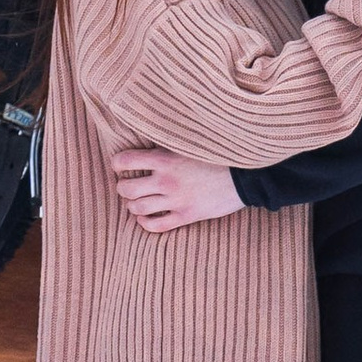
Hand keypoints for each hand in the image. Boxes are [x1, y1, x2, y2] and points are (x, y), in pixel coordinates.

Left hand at [111, 150, 241, 232]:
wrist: (244, 176)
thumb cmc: (218, 155)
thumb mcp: (190, 143)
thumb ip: (169, 144)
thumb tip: (151, 136)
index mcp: (165, 159)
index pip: (125, 160)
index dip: (117, 163)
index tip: (120, 164)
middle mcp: (166, 181)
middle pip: (127, 189)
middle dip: (122, 187)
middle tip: (126, 184)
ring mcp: (175, 201)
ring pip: (137, 208)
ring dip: (131, 205)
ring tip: (135, 201)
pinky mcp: (186, 216)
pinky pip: (156, 226)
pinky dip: (145, 223)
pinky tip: (144, 218)